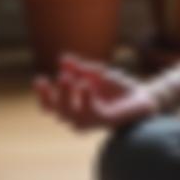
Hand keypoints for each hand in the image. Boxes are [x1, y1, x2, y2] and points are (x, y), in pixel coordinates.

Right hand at [34, 52, 158, 132]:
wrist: (140, 96)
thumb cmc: (115, 87)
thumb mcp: (95, 74)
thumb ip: (79, 68)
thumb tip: (63, 58)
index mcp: (73, 105)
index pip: (50, 105)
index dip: (43, 94)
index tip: (39, 79)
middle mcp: (77, 116)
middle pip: (57, 110)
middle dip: (53, 95)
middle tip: (57, 77)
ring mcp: (90, 121)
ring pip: (69, 114)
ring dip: (66, 96)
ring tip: (66, 78)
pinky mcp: (104, 121)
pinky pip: (91, 114)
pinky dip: (85, 99)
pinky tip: (85, 85)